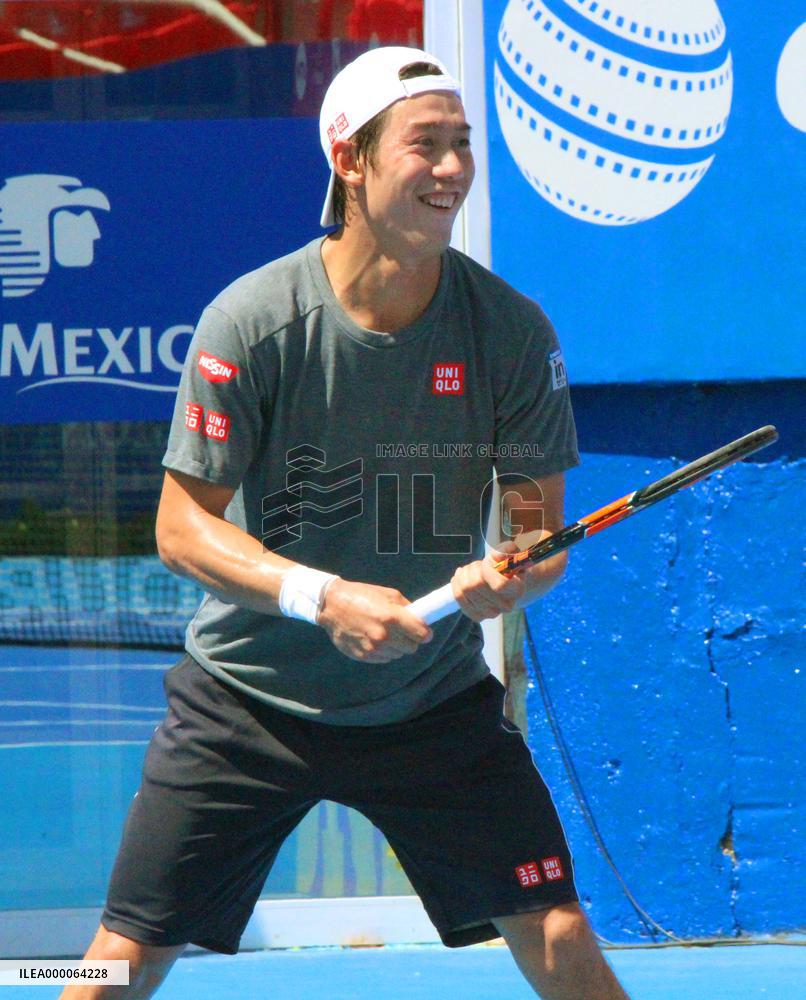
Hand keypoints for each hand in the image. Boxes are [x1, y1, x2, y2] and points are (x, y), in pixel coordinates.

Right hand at [317, 578, 432, 662]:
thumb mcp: (388, 594)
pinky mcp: (363, 656)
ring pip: (398, 655)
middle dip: (410, 640)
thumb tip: (421, 620)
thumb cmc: (361, 596)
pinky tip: (374, 639)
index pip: (422, 635)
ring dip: (396, 646)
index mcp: (391, 617)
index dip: (425, 633)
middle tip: (402, 631)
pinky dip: (384, 651)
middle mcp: (383, 636)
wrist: (331, 606)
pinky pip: (384, 659)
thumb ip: (407, 608)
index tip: (424, 632)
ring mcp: (372, 648)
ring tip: (385, 633)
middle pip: (412, 648)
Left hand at [450, 541, 525, 621]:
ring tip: (470, 570)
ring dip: (464, 575)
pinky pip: (459, 597)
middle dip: (473, 569)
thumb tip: (497, 555)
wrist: (504, 581)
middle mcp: (506, 605)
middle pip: (476, 585)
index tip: (486, 561)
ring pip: (465, 589)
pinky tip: (461, 578)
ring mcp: (492, 613)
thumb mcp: (509, 553)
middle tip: (477, 565)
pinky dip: (456, 584)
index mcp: (517, 589)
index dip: (487, 570)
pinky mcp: (478, 616)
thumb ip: (505, 550)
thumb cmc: (506, 565)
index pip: (499, 584)